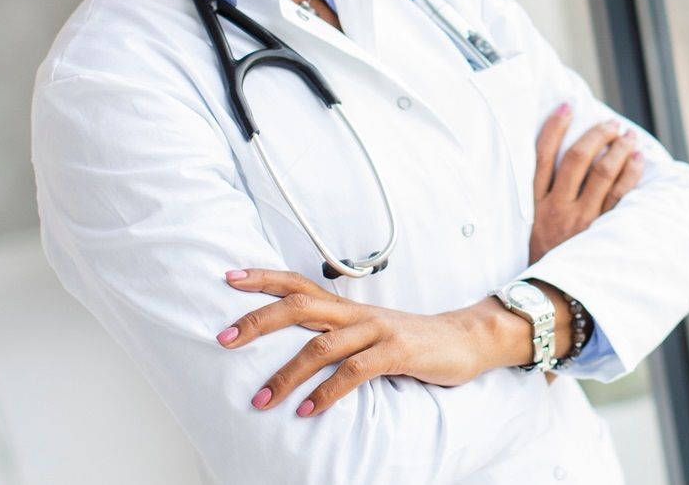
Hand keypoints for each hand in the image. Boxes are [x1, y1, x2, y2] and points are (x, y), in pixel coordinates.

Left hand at [214, 269, 533, 416]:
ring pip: (321, 346)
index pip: (297, 284)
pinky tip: (308, 412)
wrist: (464, 339)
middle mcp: (355, 313)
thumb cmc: (410, 339)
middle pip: (299, 306)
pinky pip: (355, 372)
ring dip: (286, 375)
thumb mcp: (367, 331)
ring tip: (261, 400)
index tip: (227, 277)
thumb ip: (334, 334)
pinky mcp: (396, 352)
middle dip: (258, 321)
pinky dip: (327, 393)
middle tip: (224, 339)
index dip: (262, 278)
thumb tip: (291, 347)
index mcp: (346, 307)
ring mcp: (376, 330)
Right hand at [528, 104, 643, 263]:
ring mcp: (580, 219)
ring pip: (601, 173)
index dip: (555, 128)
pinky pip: (619, 196)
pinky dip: (630, 174)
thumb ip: (541, 200)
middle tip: (609, 123)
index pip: (543, 156)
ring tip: (627, 135)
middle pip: (577, 159)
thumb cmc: (541, 260)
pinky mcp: (600, 232)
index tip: (567, 106)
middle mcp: (557, 207)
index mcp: (535, 204)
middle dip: (596, 135)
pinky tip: (638, 159)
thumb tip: (558, 164)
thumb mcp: (529, 229)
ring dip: (617, 149)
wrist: (548, 298)